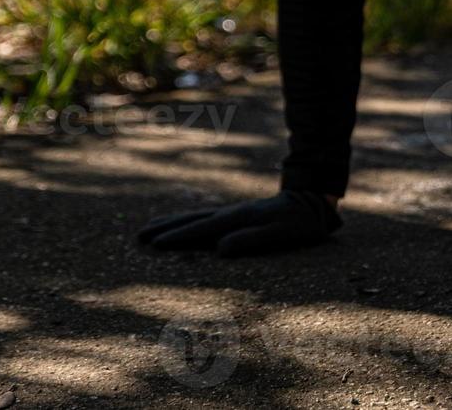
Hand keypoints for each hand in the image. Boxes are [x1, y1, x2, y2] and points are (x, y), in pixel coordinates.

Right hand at [137, 189, 341, 256]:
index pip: (202, 230)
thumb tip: (219, 249)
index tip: (154, 245)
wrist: (312, 202)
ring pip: (196, 215)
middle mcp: (231, 212)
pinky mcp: (237, 213)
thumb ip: (252, 240)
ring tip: (149, 227)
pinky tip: (182, 223)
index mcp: (238, 218)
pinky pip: (205, 215)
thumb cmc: (299, 224)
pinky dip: (188, 219)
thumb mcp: (281, 234)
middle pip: (192, 220)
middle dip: (166, 228)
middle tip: (139, 235)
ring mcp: (233, 211)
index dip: (178, 238)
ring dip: (172, 221)